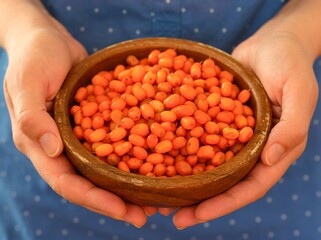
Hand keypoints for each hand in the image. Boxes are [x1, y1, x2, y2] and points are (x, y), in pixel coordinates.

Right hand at [3, 18, 148, 226]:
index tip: (124, 210)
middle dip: (116, 201)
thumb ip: (33, 117)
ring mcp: (79, 137)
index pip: (67, 183)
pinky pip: (114, 144)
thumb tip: (53, 151)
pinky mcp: (95, 123)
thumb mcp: (27, 82)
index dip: (94, 199)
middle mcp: (61, 148)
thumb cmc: (34, 57)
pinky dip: (131, 156)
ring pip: (104, 169)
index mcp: (40, 146)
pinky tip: (153, 162)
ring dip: (127, 185)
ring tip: (155, 198)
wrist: (49, 38)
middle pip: (89, 184)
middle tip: (147, 214)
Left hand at [171, 29, 318, 228]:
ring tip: (160, 193)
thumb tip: (270, 161)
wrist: (272, 41)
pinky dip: (181, 147)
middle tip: (171, 216)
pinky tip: (158, 153)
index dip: (224, 203)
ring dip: (187, 179)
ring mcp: (231, 134)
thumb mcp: (299, 93)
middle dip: (200, 201)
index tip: (195, 215)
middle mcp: (250, 148)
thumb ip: (291, 128)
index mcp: (274, 150)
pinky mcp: (216, 117)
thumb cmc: (291, 64)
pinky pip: (198, 136)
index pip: (249, 187)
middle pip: (224, 182)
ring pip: (208, 163)